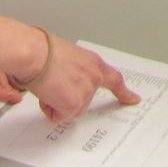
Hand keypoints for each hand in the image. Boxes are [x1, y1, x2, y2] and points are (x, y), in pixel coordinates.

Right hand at [22, 35, 140, 124]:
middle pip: (84, 102)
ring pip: (70, 110)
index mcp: (94, 63)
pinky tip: (46, 93)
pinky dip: (49, 109)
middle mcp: (94, 78)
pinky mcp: (74, 105)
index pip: (114, 80)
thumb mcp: (69, 57)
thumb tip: (67, 83)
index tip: (133, 99)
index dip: (124, 92)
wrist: (34, 54)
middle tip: (54, 83)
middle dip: (67, 99)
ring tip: (48, 84)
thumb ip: (77, 72)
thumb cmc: (43, 50)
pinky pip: (59, 116)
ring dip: (56, 103)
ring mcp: (86, 92)